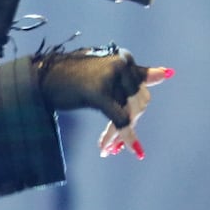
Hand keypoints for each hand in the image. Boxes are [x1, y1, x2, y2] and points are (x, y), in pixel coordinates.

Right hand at [35, 45, 173, 160]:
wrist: (41, 79)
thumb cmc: (70, 75)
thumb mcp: (105, 71)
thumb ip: (135, 74)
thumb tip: (168, 73)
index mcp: (123, 58)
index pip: (140, 89)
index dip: (135, 110)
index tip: (132, 124)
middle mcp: (120, 64)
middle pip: (138, 102)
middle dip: (128, 123)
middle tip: (112, 144)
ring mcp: (109, 77)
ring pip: (128, 112)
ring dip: (119, 135)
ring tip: (107, 149)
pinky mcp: (98, 92)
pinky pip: (119, 119)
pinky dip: (127, 137)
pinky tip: (136, 151)